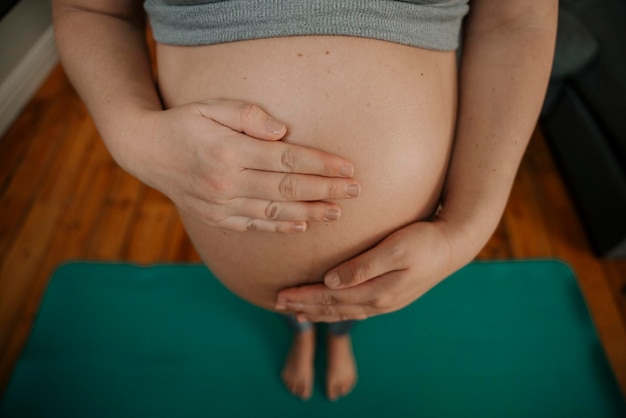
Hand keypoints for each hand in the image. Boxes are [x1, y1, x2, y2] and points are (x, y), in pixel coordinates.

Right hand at [128, 99, 359, 232]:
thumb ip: (248, 115)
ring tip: (337, 213)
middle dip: (325, 190)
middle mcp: (225, 181)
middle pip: (286, 187)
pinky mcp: (216, 217)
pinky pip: (254, 224)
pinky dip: (280, 225)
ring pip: (274, 210)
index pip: (285, 159)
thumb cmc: (185, 122)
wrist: (147, 151)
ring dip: (309, 212)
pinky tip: (302, 225)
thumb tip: (282, 131)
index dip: (320, 164)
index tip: (347, 167)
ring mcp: (220, 204)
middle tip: (355, 191)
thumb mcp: (211, 106)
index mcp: (228, 150)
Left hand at [275, 221, 464, 320]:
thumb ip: (363, 267)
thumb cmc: (424, 242)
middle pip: (332, 308)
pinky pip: (354, 309)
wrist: (454, 246)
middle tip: (278, 303)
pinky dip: (335, 311)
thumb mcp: (395, 250)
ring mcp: (384, 302)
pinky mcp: (388, 296)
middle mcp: (378, 303)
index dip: (304, 296)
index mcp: (377, 292)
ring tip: (295, 312)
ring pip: (342, 312)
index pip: (331, 298)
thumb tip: (331, 281)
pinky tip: (327, 309)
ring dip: (317, 312)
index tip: (281, 294)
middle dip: (304, 306)